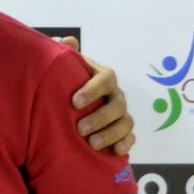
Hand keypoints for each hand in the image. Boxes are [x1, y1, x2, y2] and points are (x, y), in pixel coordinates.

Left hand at [61, 38, 134, 155]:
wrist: (68, 106)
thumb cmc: (66, 85)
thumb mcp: (63, 70)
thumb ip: (65, 56)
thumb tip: (67, 40)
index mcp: (101, 78)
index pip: (105, 78)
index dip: (92, 90)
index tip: (74, 102)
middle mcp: (115, 95)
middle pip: (117, 105)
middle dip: (100, 117)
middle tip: (80, 129)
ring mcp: (121, 114)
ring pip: (125, 122)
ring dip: (111, 134)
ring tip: (92, 144)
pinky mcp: (123, 132)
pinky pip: (131, 138)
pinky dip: (125, 144)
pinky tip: (116, 152)